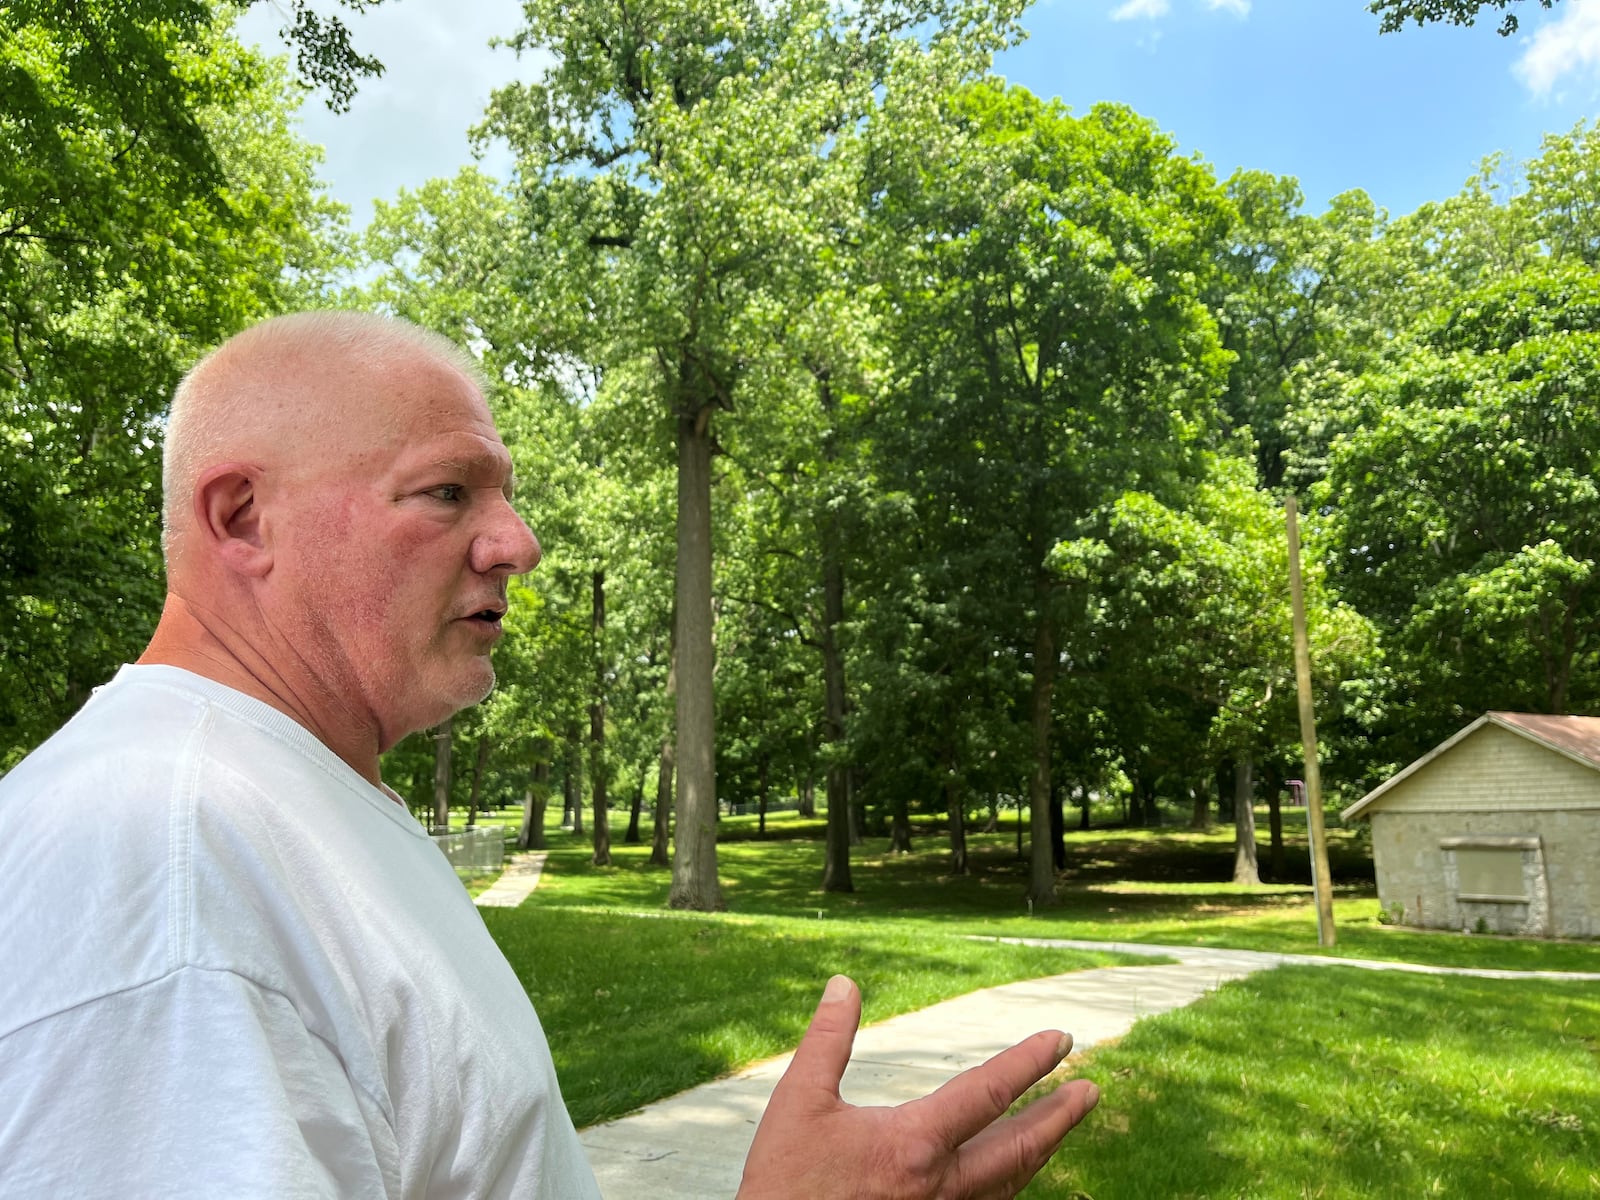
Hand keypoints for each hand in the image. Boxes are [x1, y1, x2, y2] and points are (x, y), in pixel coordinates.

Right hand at [736, 974, 1098, 1198]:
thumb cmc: (784, 1184)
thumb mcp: (798, 1103)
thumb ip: (827, 1041)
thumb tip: (844, 984)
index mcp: (915, 1145)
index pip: (988, 1093)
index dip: (1029, 1063)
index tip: (1061, 1040)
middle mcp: (942, 1187)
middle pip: (1020, 1149)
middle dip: (1059, 1117)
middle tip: (1090, 1091)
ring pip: (1008, 1187)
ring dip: (1038, 1154)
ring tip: (1057, 1130)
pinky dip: (1006, 1189)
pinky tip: (1006, 1179)